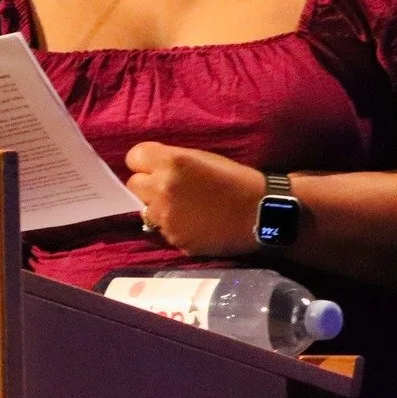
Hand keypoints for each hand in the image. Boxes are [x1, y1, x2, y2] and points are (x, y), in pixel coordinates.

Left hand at [124, 142, 267, 256]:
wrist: (262, 212)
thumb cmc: (236, 179)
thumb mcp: (202, 158)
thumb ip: (171, 161)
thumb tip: (148, 167)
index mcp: (170, 164)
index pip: (134, 157)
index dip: (145, 162)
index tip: (156, 166)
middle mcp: (162, 190)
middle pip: (133, 185)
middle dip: (148, 184)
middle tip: (171, 187)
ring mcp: (167, 219)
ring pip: (146, 210)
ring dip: (158, 207)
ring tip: (185, 207)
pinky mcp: (176, 240)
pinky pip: (164, 230)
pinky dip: (174, 226)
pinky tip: (195, 223)